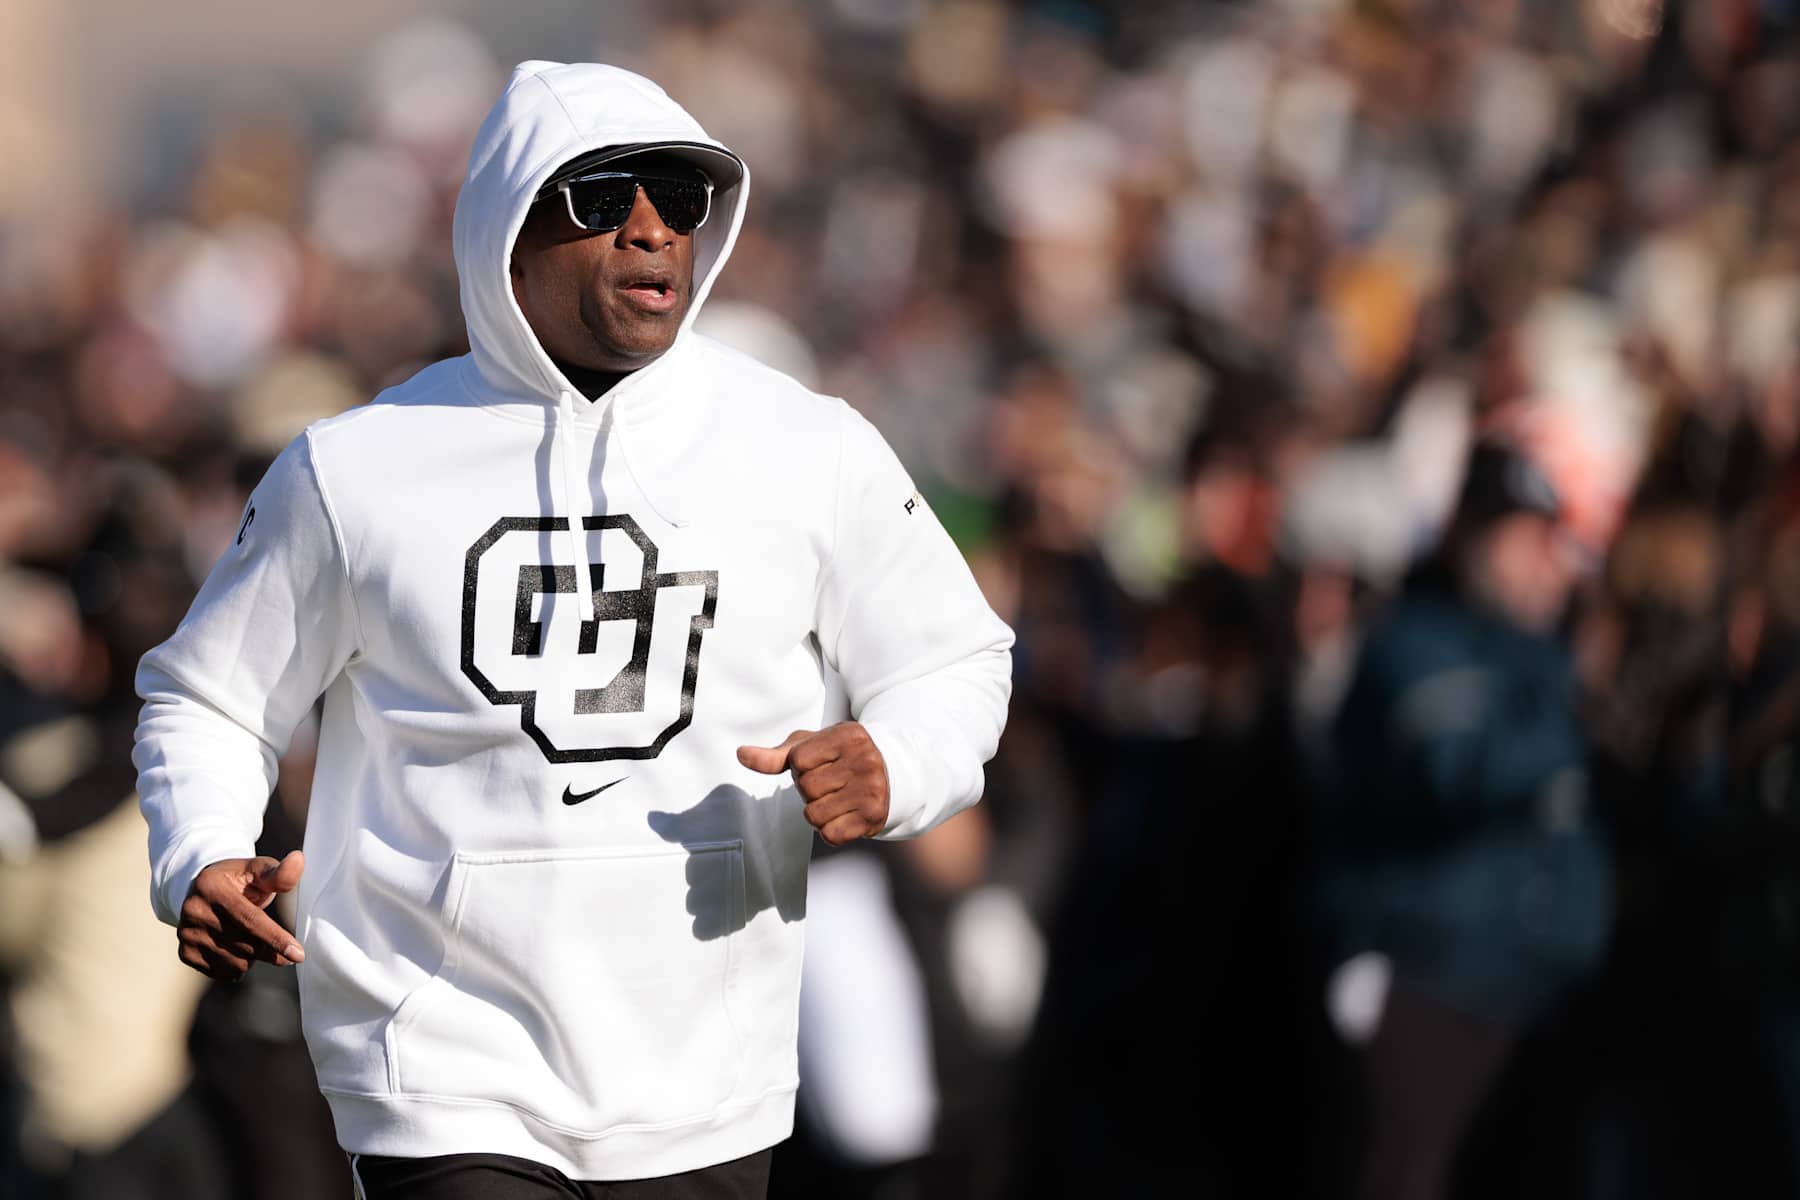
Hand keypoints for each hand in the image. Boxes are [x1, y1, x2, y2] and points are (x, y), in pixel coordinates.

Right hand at [177, 851, 305, 980]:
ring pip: (236, 963)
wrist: (204, 892)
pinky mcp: (185, 953)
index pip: (250, 919)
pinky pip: (223, 973)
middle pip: (246, 945)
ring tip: (249, 937)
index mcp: (212, 887)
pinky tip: (236, 948)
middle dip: (268, 947)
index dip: (276, 938)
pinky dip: (238, 966)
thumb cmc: (239, 881)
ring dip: (253, 957)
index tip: (298, 955)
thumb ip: (280, 873)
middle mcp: (194, 911)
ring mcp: (186, 934)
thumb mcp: (258, 871)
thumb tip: (298, 860)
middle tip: (278, 941)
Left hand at [737, 722, 889, 845]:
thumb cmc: (841, 758)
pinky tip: (845, 816)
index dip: (802, 766)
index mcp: (848, 735)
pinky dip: (831, 831)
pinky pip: (830, 835)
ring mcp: (872, 790)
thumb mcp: (813, 747)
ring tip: (837, 799)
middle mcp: (865, 760)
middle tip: (831, 784)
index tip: (822, 764)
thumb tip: (741, 754)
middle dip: (810, 791)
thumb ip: (777, 755)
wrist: (891, 775)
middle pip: (807, 788)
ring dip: (818, 812)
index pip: (799, 759)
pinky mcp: (873, 817)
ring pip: (814, 814)